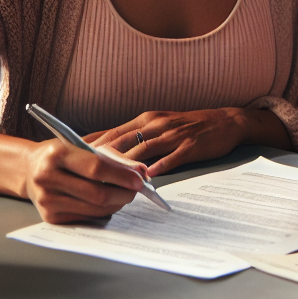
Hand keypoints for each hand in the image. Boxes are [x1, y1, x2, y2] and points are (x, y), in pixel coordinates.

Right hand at [20, 137, 149, 224]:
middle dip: (124, 193)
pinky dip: (104, 211)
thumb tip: (140, 171)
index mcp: (56, 154)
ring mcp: (47, 201)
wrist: (28, 170)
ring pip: (95, 209)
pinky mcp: (50, 218)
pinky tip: (108, 202)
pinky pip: (87, 217)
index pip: (96, 168)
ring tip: (125, 194)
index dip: (122, 175)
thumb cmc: (60, 155)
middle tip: (137, 189)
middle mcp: (47, 178)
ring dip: (117, 203)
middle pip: (98, 193)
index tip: (140, 179)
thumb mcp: (79, 145)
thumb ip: (109, 156)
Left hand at [86, 108, 256, 175]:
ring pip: (144, 150)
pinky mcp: (191, 145)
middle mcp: (156, 124)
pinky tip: (149, 177)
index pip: (113, 132)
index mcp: (146, 120)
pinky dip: (160, 166)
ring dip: (127, 165)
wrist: (226, 121)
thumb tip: (108, 150)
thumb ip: (136, 138)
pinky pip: (173, 157)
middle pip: (124, 141)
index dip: (92, 143)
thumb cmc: (190, 127)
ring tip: (109, 178)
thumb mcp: (160, 126)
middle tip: (81, 170)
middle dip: (102, 156)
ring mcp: (174, 134)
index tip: (70, 153)